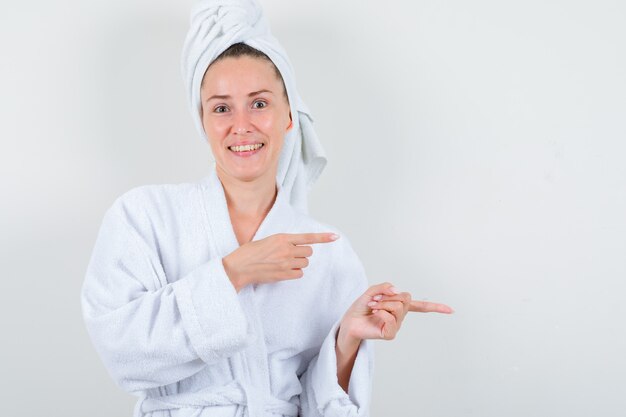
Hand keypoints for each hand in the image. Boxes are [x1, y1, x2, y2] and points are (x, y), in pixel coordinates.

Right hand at [222, 232, 337, 291]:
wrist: (238, 268)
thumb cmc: (249, 253)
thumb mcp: (266, 240)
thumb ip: (282, 242)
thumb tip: (294, 246)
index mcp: (282, 238)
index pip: (307, 237)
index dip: (323, 237)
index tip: (335, 236)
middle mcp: (286, 249)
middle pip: (308, 252)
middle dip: (302, 253)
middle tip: (290, 255)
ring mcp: (286, 263)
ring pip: (304, 263)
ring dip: (298, 263)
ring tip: (283, 263)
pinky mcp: (284, 275)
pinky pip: (299, 274)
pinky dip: (294, 273)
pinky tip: (283, 271)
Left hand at [337, 282, 452, 344]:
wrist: (349, 322)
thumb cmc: (360, 308)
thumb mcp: (372, 292)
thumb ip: (385, 287)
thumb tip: (398, 290)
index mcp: (399, 306)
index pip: (420, 307)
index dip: (436, 307)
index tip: (451, 310)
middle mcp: (400, 316)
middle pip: (405, 299)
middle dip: (389, 296)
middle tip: (375, 300)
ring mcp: (396, 326)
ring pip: (398, 306)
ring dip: (382, 303)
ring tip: (373, 307)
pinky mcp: (390, 333)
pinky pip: (391, 317)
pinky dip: (381, 312)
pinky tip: (374, 315)